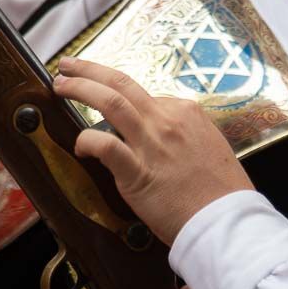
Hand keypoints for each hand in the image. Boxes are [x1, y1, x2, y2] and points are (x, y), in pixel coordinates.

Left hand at [53, 57, 254, 245]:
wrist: (227, 222)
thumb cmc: (223, 193)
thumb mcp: (212, 148)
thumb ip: (188, 136)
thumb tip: (168, 138)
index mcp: (187, 113)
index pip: (147, 96)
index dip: (123, 98)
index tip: (111, 102)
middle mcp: (168, 121)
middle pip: (122, 84)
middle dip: (90, 71)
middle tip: (68, 66)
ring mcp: (152, 144)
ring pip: (110, 102)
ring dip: (81, 89)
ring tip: (61, 85)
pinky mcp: (137, 172)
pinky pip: (105, 145)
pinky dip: (86, 140)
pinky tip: (79, 145)